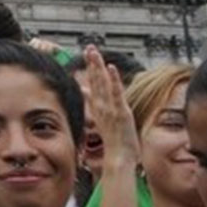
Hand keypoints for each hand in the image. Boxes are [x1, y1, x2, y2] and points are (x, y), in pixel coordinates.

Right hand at [79, 45, 136, 164]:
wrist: (119, 158)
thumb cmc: (116, 144)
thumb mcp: (106, 125)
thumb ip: (99, 112)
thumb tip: (91, 104)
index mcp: (99, 109)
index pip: (92, 86)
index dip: (89, 70)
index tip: (87, 57)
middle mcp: (102, 106)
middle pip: (95, 80)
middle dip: (91, 63)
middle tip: (88, 48)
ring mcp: (110, 108)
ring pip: (102, 83)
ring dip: (98, 66)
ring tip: (94, 52)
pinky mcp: (120, 112)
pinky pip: (115, 93)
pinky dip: (112, 80)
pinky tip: (110, 68)